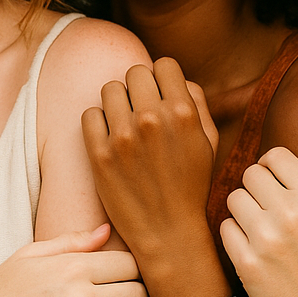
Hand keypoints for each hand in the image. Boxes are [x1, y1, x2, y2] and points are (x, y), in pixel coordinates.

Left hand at [82, 59, 217, 263]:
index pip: (163, 64)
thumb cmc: (190, 185)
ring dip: (117, 104)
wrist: (167, 232)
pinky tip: (110, 138)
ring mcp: (123, 136)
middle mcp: (153, 119)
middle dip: (138, 88)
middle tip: (141, 111)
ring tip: (125, 125)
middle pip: (134, 72)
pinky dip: (98, 122)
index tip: (159, 94)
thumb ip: (196, 102)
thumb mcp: (208, 142)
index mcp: (183, 113)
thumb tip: (177, 79)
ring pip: (109, 89)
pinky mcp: (99, 154)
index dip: (162, 78)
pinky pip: (89, 114)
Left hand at [221, 147, 297, 296]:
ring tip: (258, 232)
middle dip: (252, 191)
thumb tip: (260, 164)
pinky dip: (233, 237)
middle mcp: (292, 213)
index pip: (276, 155)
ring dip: (240, 213)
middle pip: (250, 174)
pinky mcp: (247, 261)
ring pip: (233, 198)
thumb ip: (295, 188)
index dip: (267, 167)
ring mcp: (267, 237)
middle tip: (262, 212)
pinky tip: (251, 250)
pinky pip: (225, 228)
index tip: (269, 184)